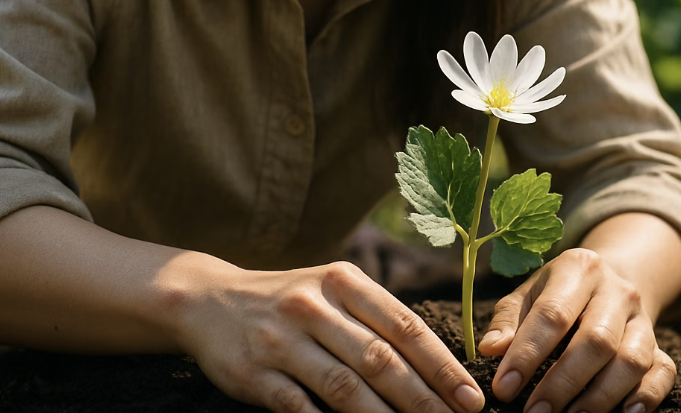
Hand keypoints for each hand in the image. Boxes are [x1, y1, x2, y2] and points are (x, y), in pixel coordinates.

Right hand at [178, 259, 484, 412]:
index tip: (470, 397)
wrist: (209, 299)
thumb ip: (374, 316)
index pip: (402, 324)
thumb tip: (434, 363)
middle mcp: (314, 306)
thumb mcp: (330, 287)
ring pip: (345, 387)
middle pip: (380, 359)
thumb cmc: (288, 297)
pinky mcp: (255, 374)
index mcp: (341, 281)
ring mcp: (283, 340)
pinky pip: (300, 408)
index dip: (440, 364)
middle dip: (424, 399)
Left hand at [477, 248, 676, 412]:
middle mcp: (616, 290)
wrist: (612, 280)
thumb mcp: (529, 293)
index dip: (527, 354)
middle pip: (595, 340)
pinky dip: (646, 398)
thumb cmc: (558, 292)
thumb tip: (491, 350)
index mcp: (578, 267)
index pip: (552, 314)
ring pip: (630, 361)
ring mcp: (642, 318)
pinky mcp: (661, 344)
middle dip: (562, 383)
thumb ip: (508, 320)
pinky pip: (662, 373)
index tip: (504, 388)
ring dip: (599, 398)